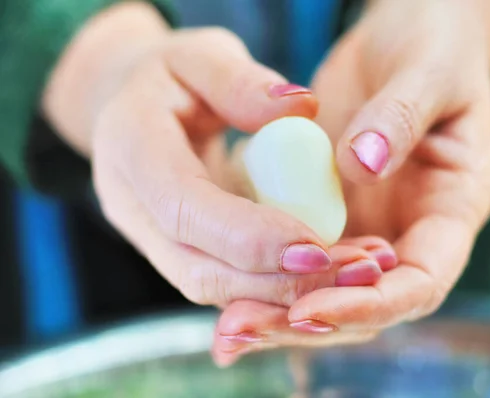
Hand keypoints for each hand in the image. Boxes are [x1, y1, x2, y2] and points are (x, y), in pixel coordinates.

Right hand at [42, 4, 385, 315]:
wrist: (133, 107)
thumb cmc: (171, 75)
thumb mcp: (201, 55)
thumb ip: (241, 81)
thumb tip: (302, 109)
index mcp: (130, 147)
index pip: (184, 208)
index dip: (248, 236)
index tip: (315, 247)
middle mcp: (131, 206)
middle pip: (197, 267)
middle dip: (273, 281)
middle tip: (347, 271)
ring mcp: (150, 235)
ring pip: (212, 285)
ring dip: (281, 292)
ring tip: (349, 275)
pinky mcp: (177, 248)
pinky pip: (225, 279)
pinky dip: (274, 284)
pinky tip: (325, 273)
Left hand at [212, 0, 489, 364]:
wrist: (409, 37)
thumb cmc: (437, 47)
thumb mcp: (431, 70)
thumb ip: (402, 116)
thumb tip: (362, 164)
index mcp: (453, 208)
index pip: (422, 281)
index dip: (371, 303)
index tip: (311, 305)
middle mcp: (411, 229)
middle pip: (368, 302)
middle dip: (311, 320)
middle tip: (245, 325)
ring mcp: (370, 223)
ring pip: (329, 289)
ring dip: (280, 310)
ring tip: (229, 325)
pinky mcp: (332, 210)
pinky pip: (301, 253)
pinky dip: (268, 275)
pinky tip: (227, 288)